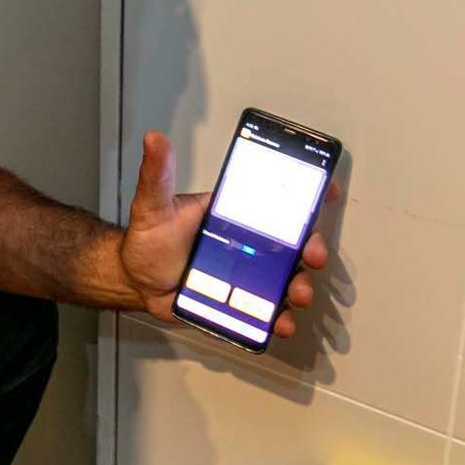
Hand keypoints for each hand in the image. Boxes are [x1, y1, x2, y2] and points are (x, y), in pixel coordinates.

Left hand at [119, 130, 337, 338]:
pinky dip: (278, 320)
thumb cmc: (149, 240)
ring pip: (286, 280)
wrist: (137, 283)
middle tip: (314, 256)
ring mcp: (248, 276)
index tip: (327, 193)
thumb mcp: (153, 205)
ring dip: (300, 288)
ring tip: (297, 296)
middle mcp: (249, 245)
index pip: (277, 203)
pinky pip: (266, 312)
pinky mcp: (240, 305)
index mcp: (236, 217)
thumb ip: (157, 176)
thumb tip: (154, 140)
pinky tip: (281, 324)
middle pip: (292, 245)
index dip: (306, 197)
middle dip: (312, 249)